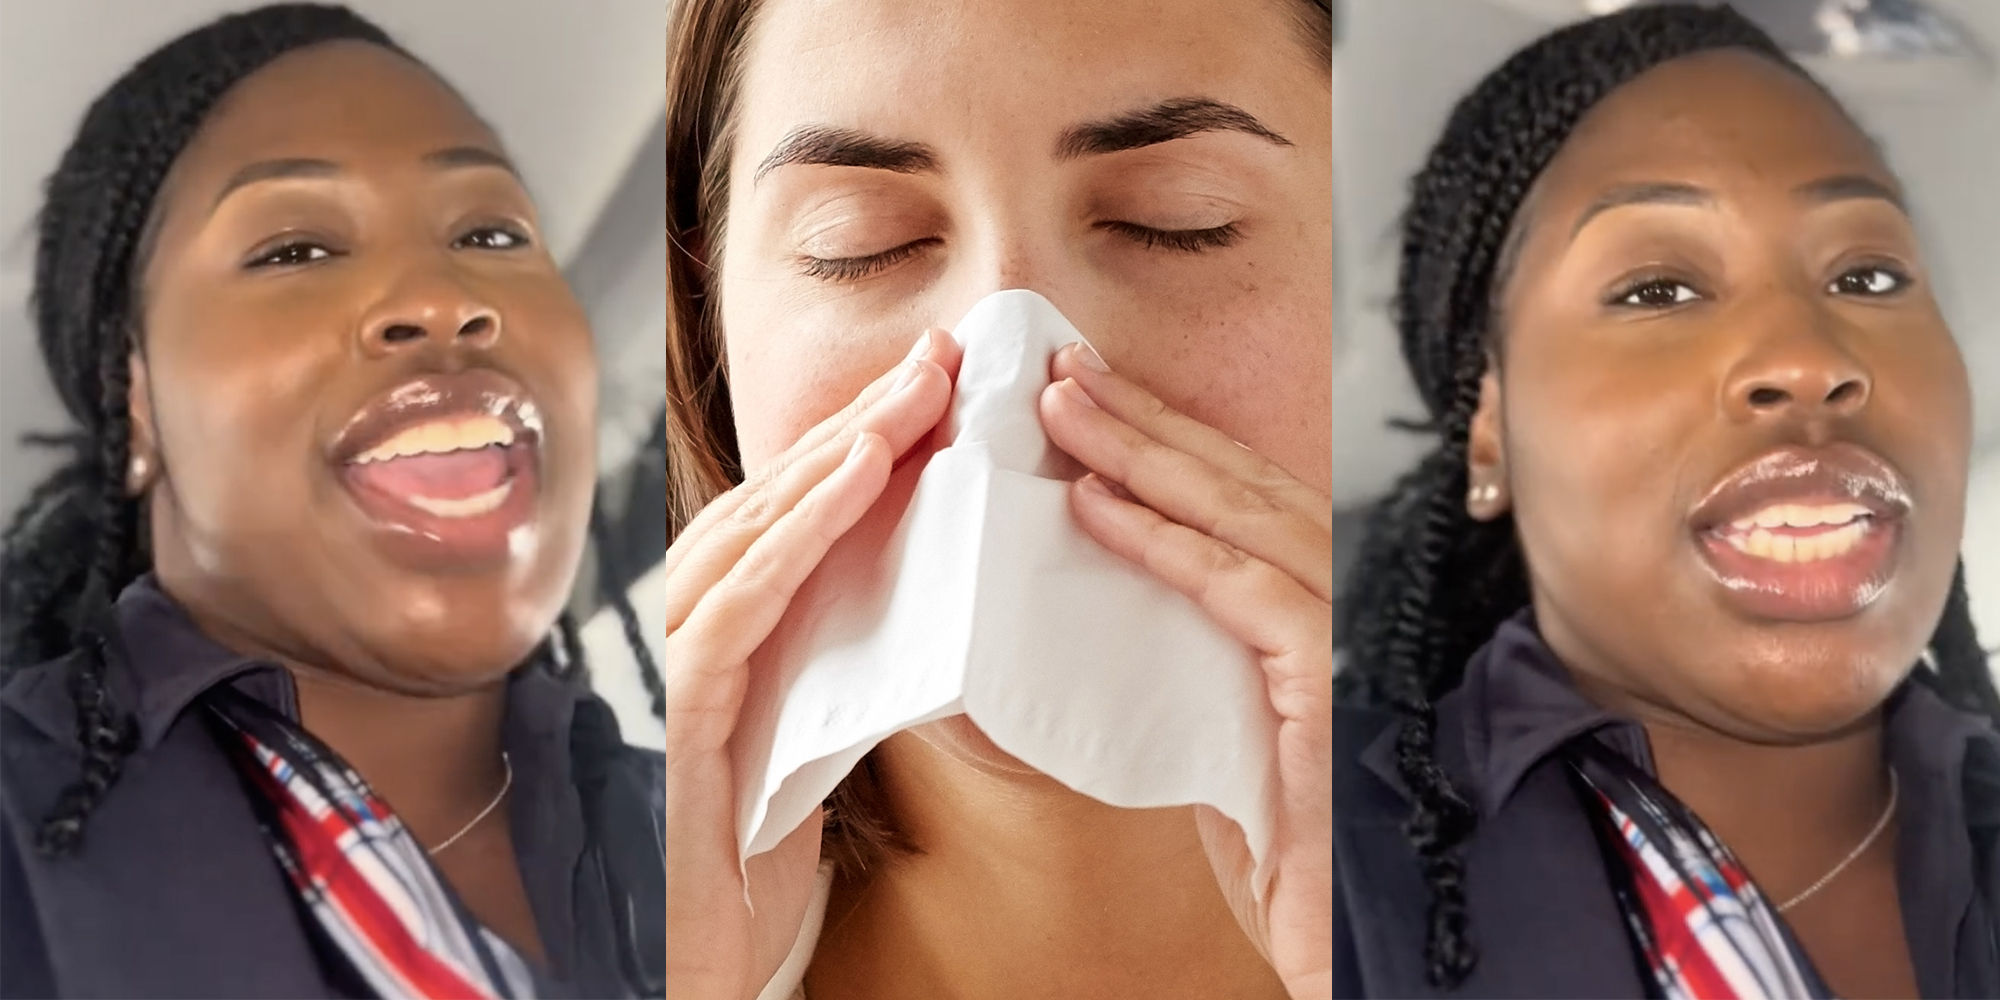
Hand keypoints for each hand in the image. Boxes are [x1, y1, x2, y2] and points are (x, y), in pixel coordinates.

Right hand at [660, 330, 962, 999]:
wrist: (715, 965)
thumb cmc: (764, 858)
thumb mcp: (820, 734)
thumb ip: (849, 657)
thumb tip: (927, 590)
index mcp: (738, 636)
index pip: (795, 514)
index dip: (861, 440)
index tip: (937, 384)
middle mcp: (700, 636)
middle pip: (775, 503)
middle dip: (858, 422)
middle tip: (941, 358)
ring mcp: (685, 670)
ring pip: (752, 533)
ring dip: (835, 455)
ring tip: (911, 396)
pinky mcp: (688, 717)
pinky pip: (739, 606)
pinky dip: (793, 534)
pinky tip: (853, 478)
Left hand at [1039, 343, 1333, 999]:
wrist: (1354, 956)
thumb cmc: (1292, 864)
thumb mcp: (1218, 744)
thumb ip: (1180, 669)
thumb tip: (1092, 616)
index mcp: (1319, 618)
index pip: (1239, 505)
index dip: (1165, 443)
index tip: (1089, 398)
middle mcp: (1344, 609)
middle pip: (1238, 485)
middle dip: (1145, 419)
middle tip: (1060, 364)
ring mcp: (1346, 638)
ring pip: (1238, 515)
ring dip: (1141, 452)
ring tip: (1061, 403)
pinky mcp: (1330, 680)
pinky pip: (1237, 589)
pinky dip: (1164, 540)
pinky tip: (1095, 502)